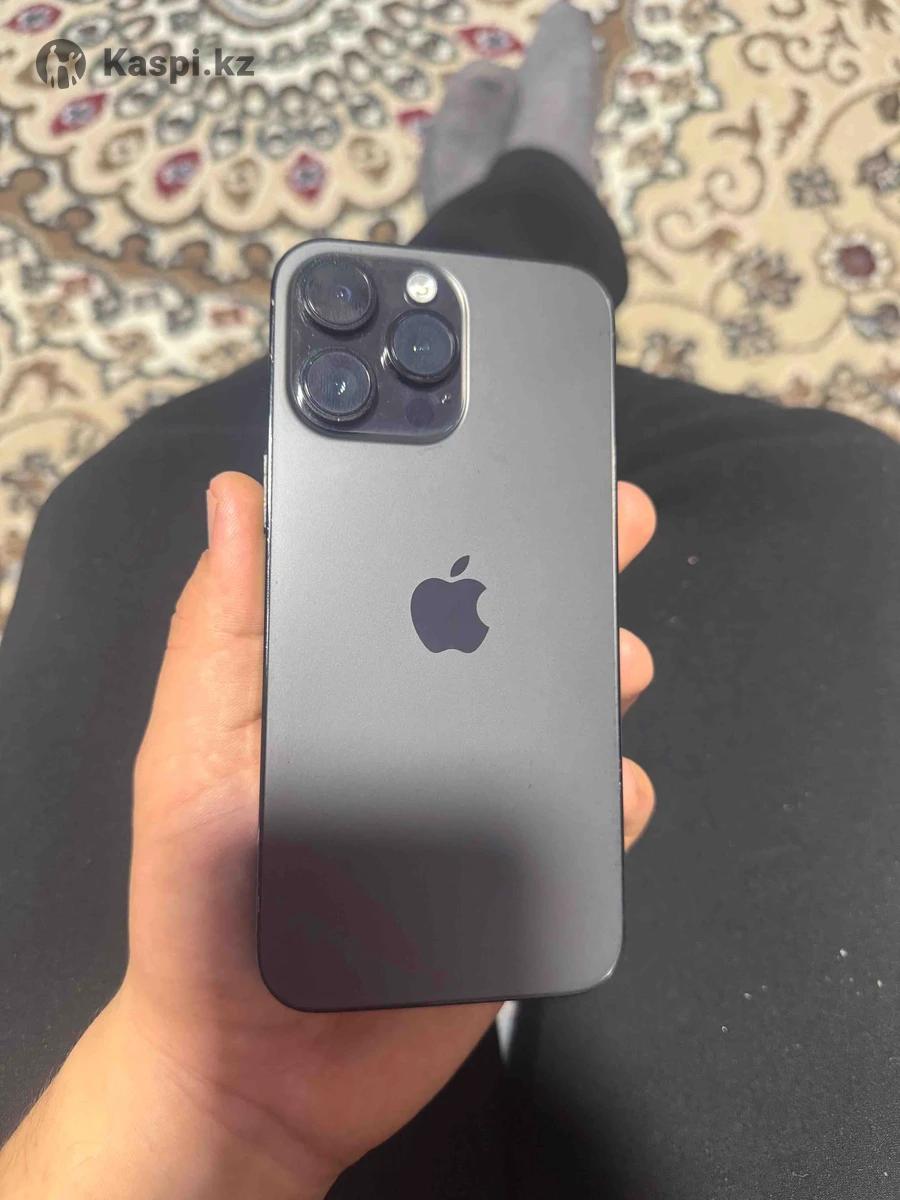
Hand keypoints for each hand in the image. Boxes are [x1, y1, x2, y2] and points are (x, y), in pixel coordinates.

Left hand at [0, 472, 655, 1199]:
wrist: (260, 1064)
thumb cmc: (204, 906)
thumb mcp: (193, 757)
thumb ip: (220, 636)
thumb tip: (234, 504)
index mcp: (340, 683)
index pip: (404, 577)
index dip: (447, 510)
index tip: (487, 452)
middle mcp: (415, 725)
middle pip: (501, 629)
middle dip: (560, 569)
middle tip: (603, 522)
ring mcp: (472, 795)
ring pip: (559, 711)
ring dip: (602, 670)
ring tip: (615, 658)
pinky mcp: (519, 868)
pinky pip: (589, 819)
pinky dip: (612, 794)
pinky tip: (610, 785)